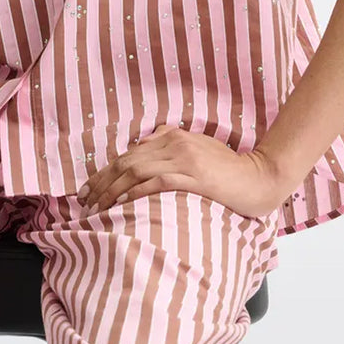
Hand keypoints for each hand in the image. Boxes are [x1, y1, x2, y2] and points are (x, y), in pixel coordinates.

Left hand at [76, 124, 288, 218]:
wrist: (259, 177)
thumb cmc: (229, 170)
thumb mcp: (198, 150)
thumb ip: (173, 149)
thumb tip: (143, 154)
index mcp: (173, 136)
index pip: (129, 153)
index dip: (104, 171)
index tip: (88, 188)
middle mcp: (175, 144)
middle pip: (127, 161)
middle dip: (101, 181)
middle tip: (84, 200)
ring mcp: (185, 159)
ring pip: (137, 171)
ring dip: (112, 190)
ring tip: (97, 206)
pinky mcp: (195, 177)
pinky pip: (158, 182)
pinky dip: (137, 192)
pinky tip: (122, 203)